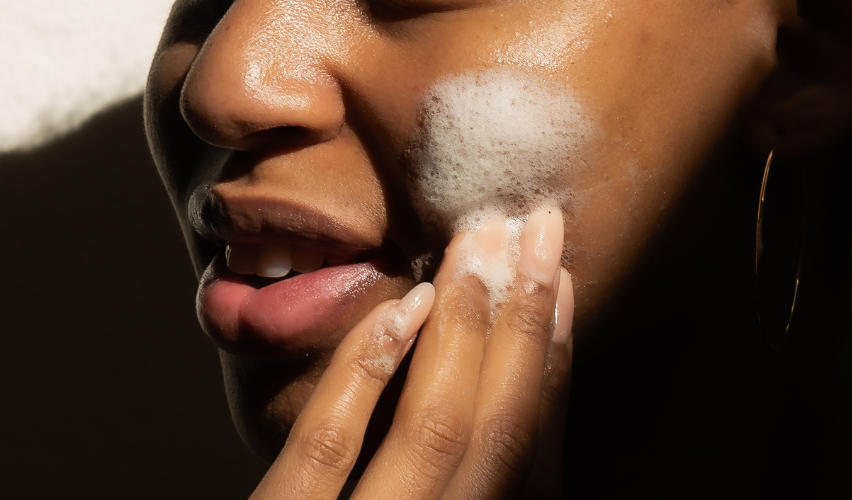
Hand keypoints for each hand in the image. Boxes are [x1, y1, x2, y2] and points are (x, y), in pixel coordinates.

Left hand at [249, 207, 573, 498]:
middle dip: (522, 322)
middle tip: (534, 228)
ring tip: (479, 248)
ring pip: (433, 431)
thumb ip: (461, 480)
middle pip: (498, 431)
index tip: (560, 280)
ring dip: (463, 328)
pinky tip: (399, 306)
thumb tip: (500, 400)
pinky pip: (326, 449)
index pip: (533, 452)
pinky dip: (367, 369)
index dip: (551, 361)